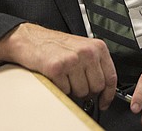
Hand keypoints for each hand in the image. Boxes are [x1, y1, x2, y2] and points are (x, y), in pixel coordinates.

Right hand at [0, 23, 116, 109]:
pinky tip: (56, 76)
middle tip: (75, 83)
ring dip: (72, 90)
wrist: (30, 39)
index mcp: (97, 47)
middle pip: (97, 87)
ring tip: (64, 76)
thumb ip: (95, 65)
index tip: (104, 101)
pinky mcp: (57, 68)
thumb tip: (104, 88)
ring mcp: (73, 60)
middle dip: (87, 91)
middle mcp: (87, 52)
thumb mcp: (82, 49)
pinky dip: (60, 88)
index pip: (111, 76)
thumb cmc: (55, 45)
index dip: (108, 94)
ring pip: (82, 92)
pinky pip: (65, 91)